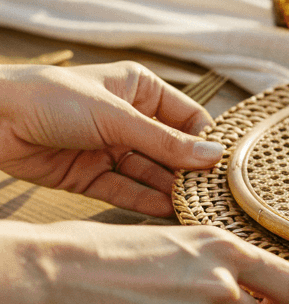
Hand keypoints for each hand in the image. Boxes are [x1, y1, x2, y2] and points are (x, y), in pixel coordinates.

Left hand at [0, 61, 224, 216]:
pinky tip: (166, 213)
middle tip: (212, 197)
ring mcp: (109, 148)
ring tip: (194, 211)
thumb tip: (211, 156)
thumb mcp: (115, 117)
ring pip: (149, 174)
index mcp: (139, 90)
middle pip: (170, 151)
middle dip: (188, 173)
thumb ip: (164, 142)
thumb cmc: (50, 97)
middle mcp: (128, 119)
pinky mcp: (89, 176)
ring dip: (169, 191)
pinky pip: (124, 191)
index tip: (221, 167)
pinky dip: (144, 203)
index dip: (204, 142)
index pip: (187, 118)